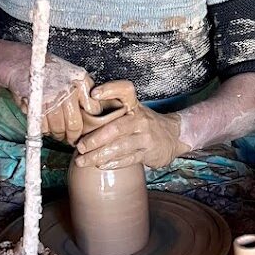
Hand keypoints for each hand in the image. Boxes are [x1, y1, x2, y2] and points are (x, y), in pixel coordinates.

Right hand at [5, 53, 100, 145]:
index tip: (85, 130)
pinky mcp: (36, 106)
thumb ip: (87, 92)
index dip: (89, 124)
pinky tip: (46, 126)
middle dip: (72, 136)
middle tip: (70, 139)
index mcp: (80, 82)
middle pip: (74, 125)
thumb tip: (96, 111)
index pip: (92, 110)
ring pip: (58, 128)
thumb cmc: (49, 71)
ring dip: (57, 134)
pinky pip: (43, 127)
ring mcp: (51, 99)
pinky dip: (44, 130)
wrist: (22, 65)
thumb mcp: (74, 74)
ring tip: (57, 133)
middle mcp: (67, 90)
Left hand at [73, 81, 187, 168]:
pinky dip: (113, 163)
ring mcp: (145, 137)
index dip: (110, 89)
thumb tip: (80, 114)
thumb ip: (113, 110)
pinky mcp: (148, 153)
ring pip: (120, 147)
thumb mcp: (133, 111)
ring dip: (98, 155)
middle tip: (80, 147)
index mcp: (134, 105)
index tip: (94, 94)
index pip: (124, 90)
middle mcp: (140, 119)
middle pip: (116, 128)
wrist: (173, 135)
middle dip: (95, 139)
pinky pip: (128, 159)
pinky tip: (100, 165)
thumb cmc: (144, 123)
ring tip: (82, 161)